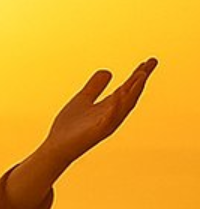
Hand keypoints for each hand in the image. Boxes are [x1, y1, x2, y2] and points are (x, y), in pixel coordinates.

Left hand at [40, 57, 158, 165]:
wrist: (56, 147)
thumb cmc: (70, 127)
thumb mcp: (83, 99)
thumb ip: (95, 87)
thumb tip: (108, 71)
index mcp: (109, 107)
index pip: (127, 88)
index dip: (138, 75)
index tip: (148, 61)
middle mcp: (111, 115)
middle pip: (130, 95)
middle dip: (141, 79)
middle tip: (151, 62)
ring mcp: (105, 124)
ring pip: (123, 106)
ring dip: (132, 91)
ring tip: (141, 75)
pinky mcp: (96, 133)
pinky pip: (108, 119)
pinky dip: (114, 107)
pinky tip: (117, 95)